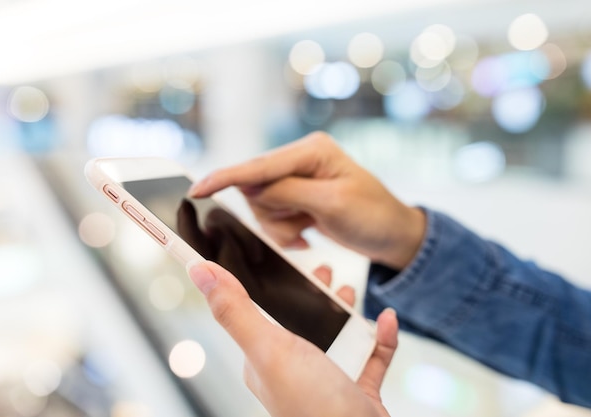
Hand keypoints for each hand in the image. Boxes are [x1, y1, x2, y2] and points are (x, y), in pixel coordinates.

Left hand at [187, 260, 398, 416]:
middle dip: (312, 294)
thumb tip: (200, 271)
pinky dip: (379, 337)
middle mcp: (294, 370)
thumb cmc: (313, 406)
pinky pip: (370, 357)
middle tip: (324, 271)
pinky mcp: (358, 391)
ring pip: (335, 335)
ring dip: (344, 311)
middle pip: (299, 321)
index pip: (256, 313)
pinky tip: (385, 320)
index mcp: (265, 360)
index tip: (274, 257)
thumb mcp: (269, 350)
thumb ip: (236, 311)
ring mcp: (327, 381)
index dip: (263, 285)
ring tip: (350, 290)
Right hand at [190, 131, 424, 269]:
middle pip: (257, 188)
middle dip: (274, 216)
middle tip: (303, 229)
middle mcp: (301, 159)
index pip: (260, 166)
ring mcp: (298, 179)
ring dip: (281, 228)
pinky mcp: (297, 197)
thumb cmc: (373, 216)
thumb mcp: (332, 204)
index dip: (226, 178)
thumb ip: (287, 192)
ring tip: (310, 232)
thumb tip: (248, 185)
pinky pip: (273, 216)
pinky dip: (286, 232)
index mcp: (312, 150)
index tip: (197, 190)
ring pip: (262, 206)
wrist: (393, 235)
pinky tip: (309, 233)